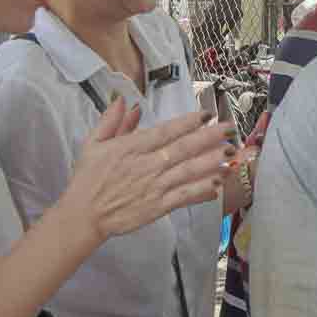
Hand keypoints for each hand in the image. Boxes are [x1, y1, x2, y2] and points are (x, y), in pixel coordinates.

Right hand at [62, 101, 229, 241]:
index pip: (166, 131)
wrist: (84, 215)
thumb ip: (112, 121)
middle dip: (209, 137)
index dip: (188, 122)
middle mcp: (147, 165)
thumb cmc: (88, 179)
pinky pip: (185, 196)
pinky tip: (218, 183)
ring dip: (212, 162)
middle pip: (183, 148)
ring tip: (231, 153)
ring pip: (189, 171)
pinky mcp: (158, 206)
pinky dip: (202, 190)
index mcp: (131, 147)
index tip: (207, 114)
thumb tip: (127, 101)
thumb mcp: (93, 143)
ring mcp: (154, 186)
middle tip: (230, 129)